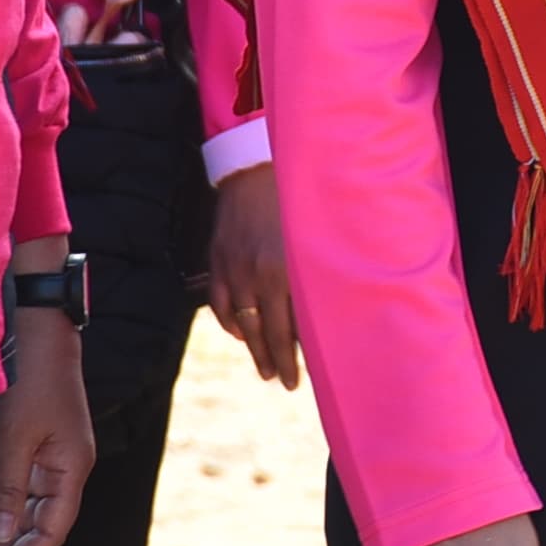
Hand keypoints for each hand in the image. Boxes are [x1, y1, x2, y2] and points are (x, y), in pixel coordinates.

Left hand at [0, 291, 96, 545]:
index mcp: (71, 470)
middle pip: (34, 525)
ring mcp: (50, 459)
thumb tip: (1, 537)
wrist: (38, 333)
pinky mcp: (33, 447)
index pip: (50, 532)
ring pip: (21, 509)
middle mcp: (64, 470)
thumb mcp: (17, 436)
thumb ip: (9, 488)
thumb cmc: (34, 379)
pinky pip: (14, 488)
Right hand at [202, 164, 299, 388]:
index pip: (288, 331)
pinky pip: (219, 301)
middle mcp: (254, 275)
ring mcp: (231, 267)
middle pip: (264, 332)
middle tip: (283, 382)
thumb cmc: (297, 198)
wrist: (256, 163)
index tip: (296, 381)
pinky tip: (240, 334)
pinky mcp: (217, 257)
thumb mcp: (314, 238)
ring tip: (264, 367)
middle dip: (274, 361)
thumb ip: (317, 277)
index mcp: (282, 272)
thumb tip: (328, 313)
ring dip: (252, 347)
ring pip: (240, 321)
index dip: (292, 359)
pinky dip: (228, 322)